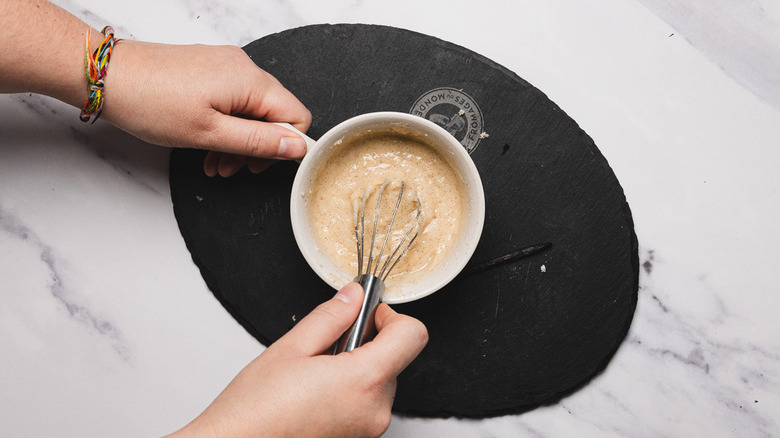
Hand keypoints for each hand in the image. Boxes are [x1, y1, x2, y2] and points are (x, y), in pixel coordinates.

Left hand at [102, 41, 311, 176]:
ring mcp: (225, 66)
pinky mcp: (209, 69)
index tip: (261, 165)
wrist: (107, 76)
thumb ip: (259, 141)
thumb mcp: (210, 134)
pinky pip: (232, 100)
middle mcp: (243, 67)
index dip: (286, 147)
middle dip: (257, 147)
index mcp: (250, 81)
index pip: (297, 115)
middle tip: (231, 169)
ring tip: (214, 163)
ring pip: (251, 110)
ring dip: (239, 141)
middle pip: (274, 113)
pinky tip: (206, 143)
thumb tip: (298, 147)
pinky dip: (225, 125)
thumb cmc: (151, 103)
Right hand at [168, 283, 427, 437]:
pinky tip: (314, 396)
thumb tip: (354, 297)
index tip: (367, 314)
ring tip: (313, 376)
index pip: (413, 335)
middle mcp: (375, 410)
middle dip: (365, 345)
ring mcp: (369, 430)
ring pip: (379, 383)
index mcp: (364, 380)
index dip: (391, 317)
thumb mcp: (290, 349)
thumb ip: (331, 317)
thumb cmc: (255, 411)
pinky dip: (349, 394)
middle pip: (395, 359)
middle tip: (325, 347)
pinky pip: (367, 405)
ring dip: (356, 371)